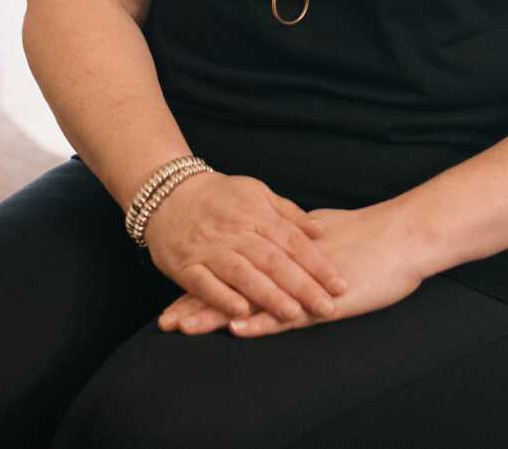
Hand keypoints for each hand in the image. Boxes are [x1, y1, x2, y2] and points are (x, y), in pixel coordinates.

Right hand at [143, 171, 349, 325]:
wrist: (167, 192)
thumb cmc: (219, 196)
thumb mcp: (257, 193)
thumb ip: (288, 214)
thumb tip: (321, 231)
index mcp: (256, 213)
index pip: (293, 241)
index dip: (317, 264)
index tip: (340, 285)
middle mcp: (236, 231)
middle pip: (274, 260)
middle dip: (302, 285)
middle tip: (327, 307)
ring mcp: (210, 248)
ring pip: (243, 273)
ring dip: (269, 295)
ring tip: (293, 314)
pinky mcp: (185, 264)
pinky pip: (205, 283)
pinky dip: (222, 298)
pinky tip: (241, 313)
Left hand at [158, 199, 423, 337]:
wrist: (404, 235)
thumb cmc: (371, 238)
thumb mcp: (325, 234)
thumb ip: (298, 240)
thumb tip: (281, 244)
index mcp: (284, 249)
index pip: (236, 266)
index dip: (205, 281)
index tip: (174, 295)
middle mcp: (285, 264)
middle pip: (234, 284)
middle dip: (198, 303)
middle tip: (166, 320)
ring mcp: (301, 283)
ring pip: (251, 300)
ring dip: (216, 315)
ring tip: (184, 328)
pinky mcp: (322, 301)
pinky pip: (286, 313)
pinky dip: (261, 320)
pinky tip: (236, 327)